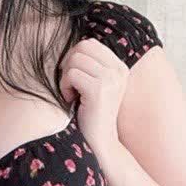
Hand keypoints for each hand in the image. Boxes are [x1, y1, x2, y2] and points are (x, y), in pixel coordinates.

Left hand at [60, 36, 129, 152]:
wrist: (100, 142)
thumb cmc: (91, 114)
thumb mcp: (96, 85)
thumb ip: (91, 66)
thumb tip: (75, 47)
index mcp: (119, 67)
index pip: (90, 44)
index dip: (75, 57)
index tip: (73, 77)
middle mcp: (118, 70)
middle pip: (82, 47)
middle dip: (69, 64)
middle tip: (69, 84)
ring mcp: (110, 79)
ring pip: (75, 59)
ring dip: (66, 77)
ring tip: (71, 94)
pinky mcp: (99, 90)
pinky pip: (72, 74)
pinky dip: (65, 87)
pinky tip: (71, 100)